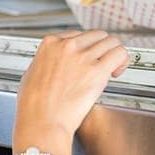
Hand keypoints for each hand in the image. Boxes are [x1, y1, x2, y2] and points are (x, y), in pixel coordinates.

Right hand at [15, 31, 129, 147]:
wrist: (42, 120)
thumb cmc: (34, 104)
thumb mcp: (32, 72)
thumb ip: (47, 62)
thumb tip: (54, 64)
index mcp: (51, 43)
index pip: (78, 34)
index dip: (86, 47)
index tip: (88, 57)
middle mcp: (68, 46)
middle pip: (98, 35)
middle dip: (103, 48)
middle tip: (103, 62)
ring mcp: (83, 57)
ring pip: (112, 42)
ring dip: (114, 54)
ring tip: (112, 67)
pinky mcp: (97, 71)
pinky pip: (119, 54)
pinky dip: (122, 61)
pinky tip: (117, 72)